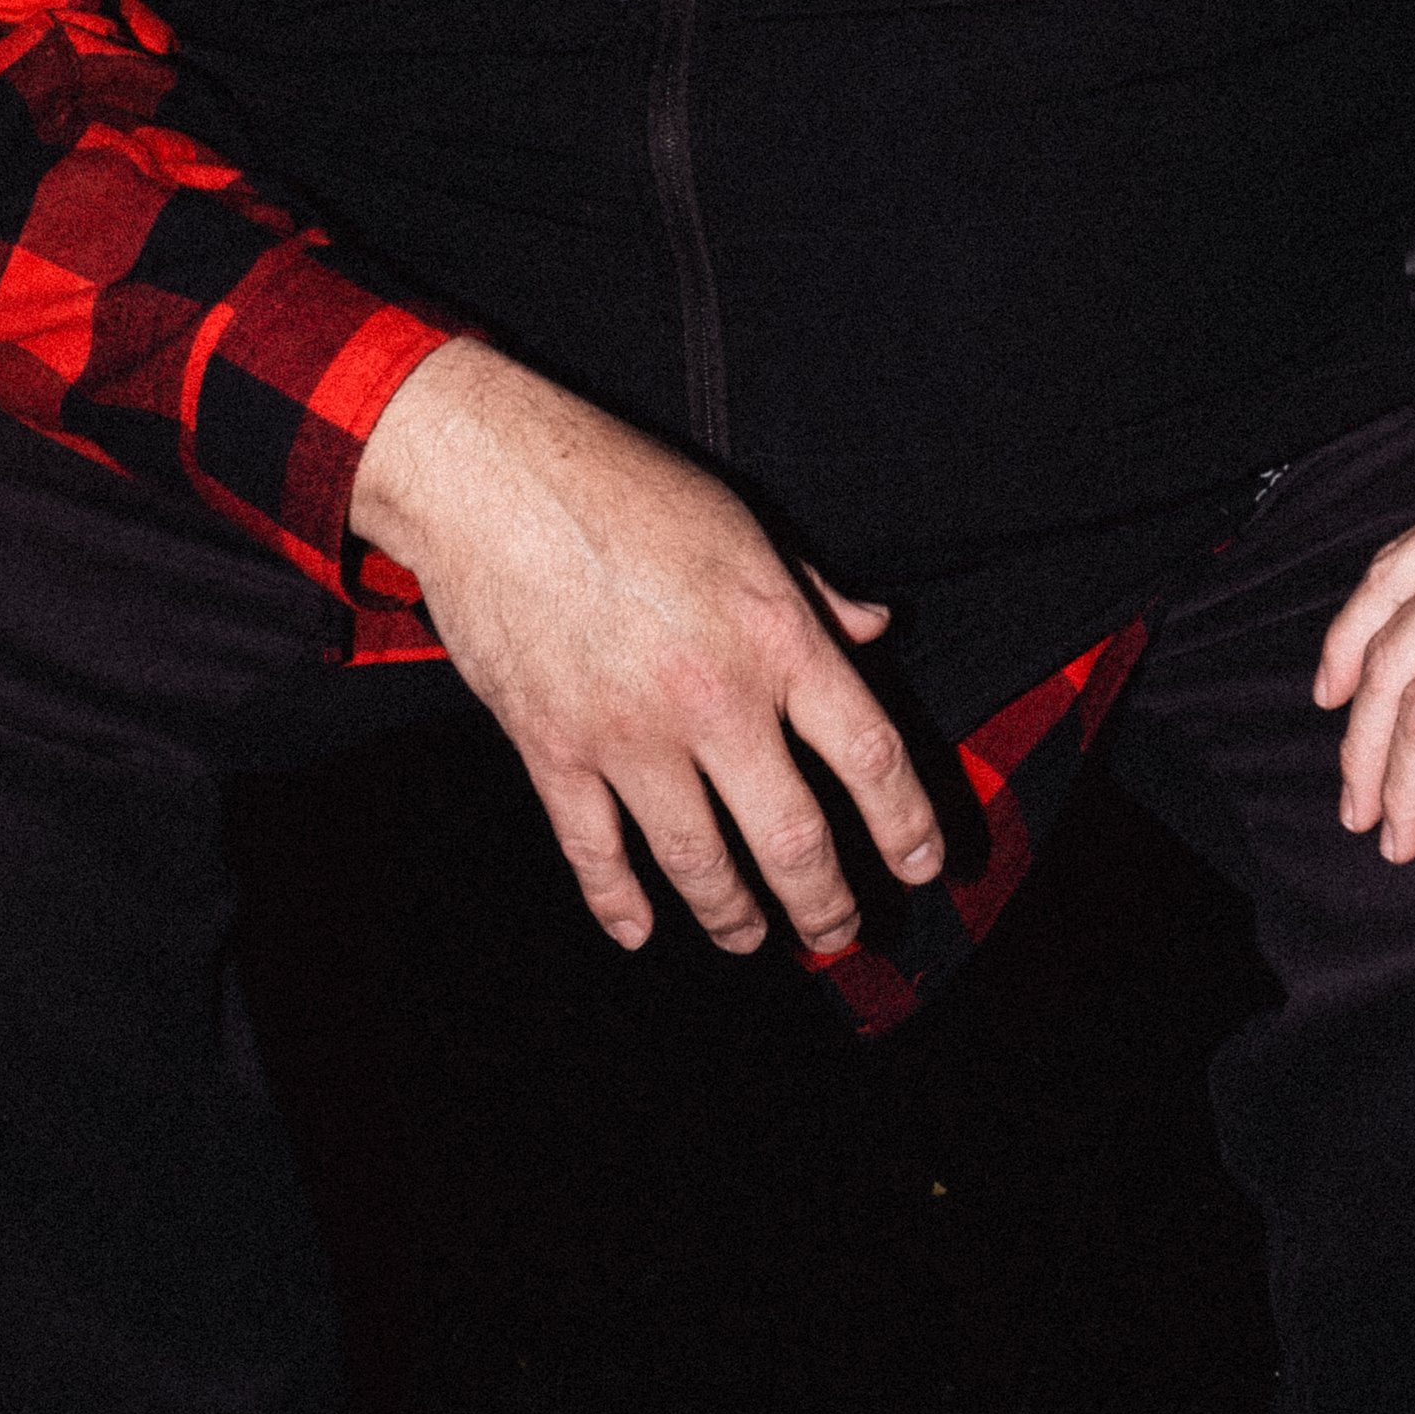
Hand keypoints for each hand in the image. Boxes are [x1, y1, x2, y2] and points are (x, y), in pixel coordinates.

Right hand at [350, 335, 944, 957]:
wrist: (492, 477)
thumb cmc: (624, 485)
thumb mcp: (744, 523)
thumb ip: (813, 591)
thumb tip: (873, 628)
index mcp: (774, 635)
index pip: (869, 754)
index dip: (906, 824)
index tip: (922, 865)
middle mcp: (712, 696)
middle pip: (792, 837)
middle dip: (825, 903)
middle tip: (839, 931)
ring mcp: (627, 733)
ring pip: (699, 863)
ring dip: (733, 915)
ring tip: (752, 937)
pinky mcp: (551, 749)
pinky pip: (593, 852)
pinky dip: (617, 902)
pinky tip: (639, 931)